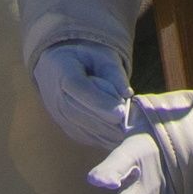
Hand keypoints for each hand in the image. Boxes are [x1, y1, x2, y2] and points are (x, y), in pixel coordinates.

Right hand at [33, 33, 144, 150]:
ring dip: (110, 131)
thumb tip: (127, 94)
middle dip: (110, 120)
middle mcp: (57, 98)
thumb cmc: (87, 59)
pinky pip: (90, 138)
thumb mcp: (101, 56)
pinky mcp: (70, 130)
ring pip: (87, 130)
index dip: (100, 102)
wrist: (59, 70)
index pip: (79, 89)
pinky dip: (107, 137)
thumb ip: (114, 73)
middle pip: (83, 114)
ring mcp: (61, 118)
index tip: (121, 112)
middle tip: (135, 122)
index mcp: (63, 71)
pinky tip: (123, 134)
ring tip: (132, 127)